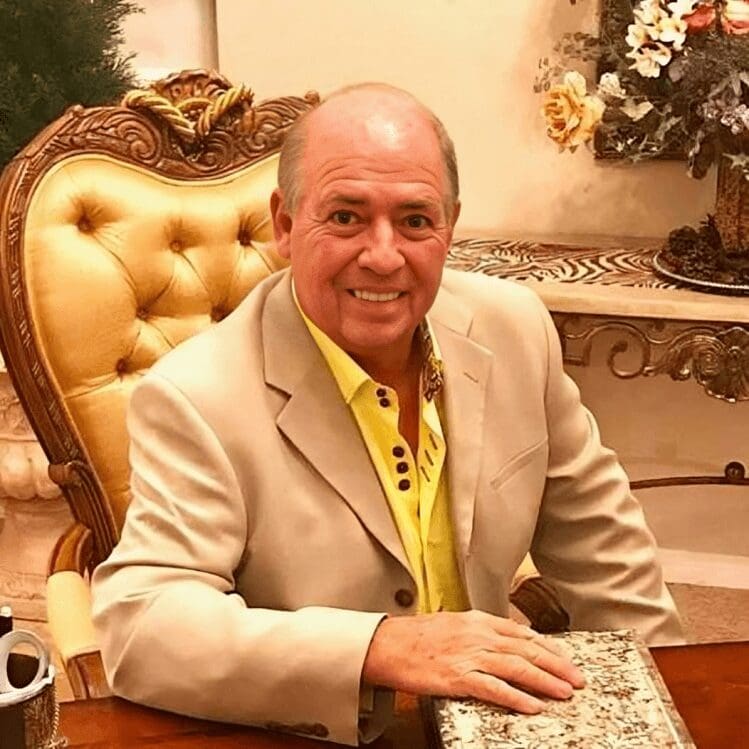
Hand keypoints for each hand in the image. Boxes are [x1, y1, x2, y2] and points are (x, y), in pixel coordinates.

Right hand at [361, 610, 584, 712]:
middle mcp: (477, 635)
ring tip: (566, 692)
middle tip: (578, 678)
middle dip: (556, 665)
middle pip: (526, 650)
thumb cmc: (417, 636)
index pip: (521, 632)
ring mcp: (468, 655)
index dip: (548, 647)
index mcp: (477, 620)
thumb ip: (480, 631)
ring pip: (516, 668)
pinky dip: (516, 697)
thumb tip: (505, 641)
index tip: (566, 658)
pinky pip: (493, 688)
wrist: (388, 644)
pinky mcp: (458, 677)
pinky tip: (533, 706)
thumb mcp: (454, 624)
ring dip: (545, 681)